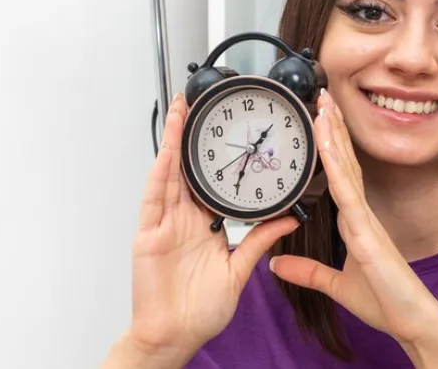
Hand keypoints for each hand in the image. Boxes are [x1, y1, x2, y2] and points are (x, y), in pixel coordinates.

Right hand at [105, 93, 302, 367]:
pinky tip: (167, 151)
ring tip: (181, 111)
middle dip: (191, 136)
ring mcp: (163, 225)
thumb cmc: (200, 311)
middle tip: (199, 103)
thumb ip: (260, 240)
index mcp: (205, 226)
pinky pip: (154, 198)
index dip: (217, 156)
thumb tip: (289, 218)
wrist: (176, 336)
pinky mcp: (148, 235)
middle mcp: (183, 220)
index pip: (213, 182)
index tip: (230, 130)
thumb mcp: (239, 270)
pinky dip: (160, 173)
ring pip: (168, 174)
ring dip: (173, 142)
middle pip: (187, 169)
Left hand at [269, 90, 437, 367]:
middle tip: (321, 97)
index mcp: (357, 224)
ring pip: (347, 172)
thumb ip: (308, 272)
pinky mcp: (367, 236)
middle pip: (346, 164)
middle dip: (333, 130)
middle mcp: (362, 216)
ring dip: (334, 138)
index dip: (331, 147)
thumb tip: (276, 264)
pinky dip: (338, 171)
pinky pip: (349, 197)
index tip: (320, 120)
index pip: (341, 176)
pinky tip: (329, 148)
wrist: (413, 321)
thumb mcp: (337, 285)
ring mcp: (366, 223)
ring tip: (323, 107)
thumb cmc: (387, 303)